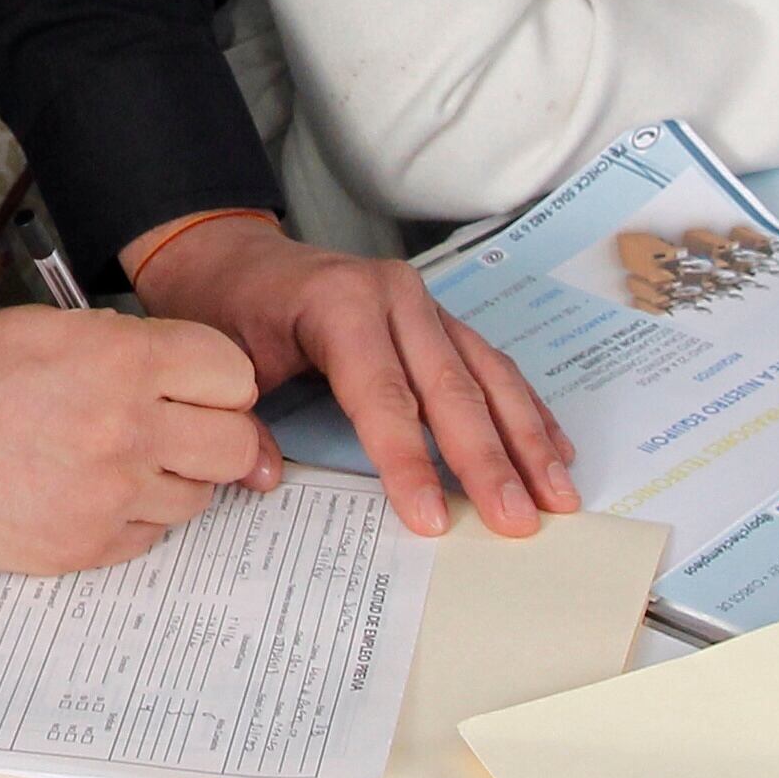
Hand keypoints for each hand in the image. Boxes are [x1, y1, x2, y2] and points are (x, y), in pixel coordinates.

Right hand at [0, 304, 270, 568]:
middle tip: (180, 431)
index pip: (234, 375)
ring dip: (171, 479)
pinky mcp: (83, 548)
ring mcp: (109, 496)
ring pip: (196, 498)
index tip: (202, 390)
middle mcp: (128, 428)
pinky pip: (148, 538)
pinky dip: (130, 518)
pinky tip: (83, 493)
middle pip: (235, 444)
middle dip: (216, 434)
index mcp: (121, 359)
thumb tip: (188, 382)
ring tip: (114, 461)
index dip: (219, 380)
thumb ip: (127, 349)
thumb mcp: (46, 327)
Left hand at [134, 224, 576, 540]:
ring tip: (558, 496)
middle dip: (489, 460)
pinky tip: (555, 449)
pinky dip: (525, 409)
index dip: (409, 460)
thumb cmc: (227, 307)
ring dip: (527, 439)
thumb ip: (244, 418)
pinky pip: (491, 364)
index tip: (434, 520)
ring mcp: (423, 304)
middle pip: (451, 387)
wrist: (233, 255)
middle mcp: (393, 297)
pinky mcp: (438, 318)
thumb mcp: (220, 358)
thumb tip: (265, 475)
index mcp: (339, 304)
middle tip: (519, 521)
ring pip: (487, 375)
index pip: (383, 395)